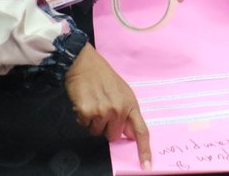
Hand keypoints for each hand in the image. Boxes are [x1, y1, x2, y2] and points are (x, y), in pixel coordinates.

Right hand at [66, 44, 152, 166]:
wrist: (84, 63)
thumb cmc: (103, 77)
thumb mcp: (122, 92)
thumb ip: (127, 112)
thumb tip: (128, 134)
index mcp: (130, 104)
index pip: (141, 131)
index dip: (144, 150)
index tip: (147, 165)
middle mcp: (118, 109)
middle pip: (113, 136)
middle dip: (106, 127)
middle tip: (102, 109)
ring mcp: (103, 111)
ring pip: (96, 132)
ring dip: (93, 122)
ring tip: (93, 103)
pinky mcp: (87, 112)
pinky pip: (84, 125)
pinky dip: (82, 117)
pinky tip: (84, 103)